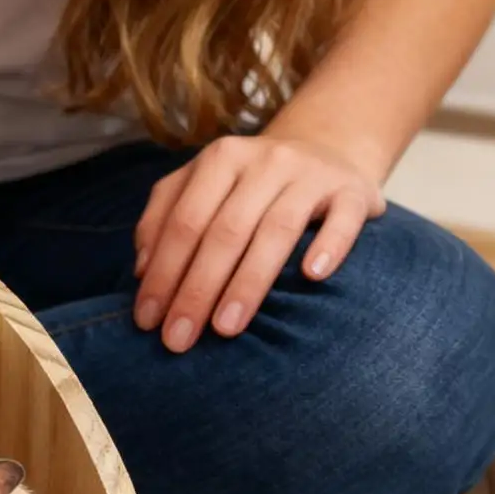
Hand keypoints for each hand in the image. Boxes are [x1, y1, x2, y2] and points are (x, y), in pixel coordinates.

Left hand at [132, 134, 385, 351]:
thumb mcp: (201, 189)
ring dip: (248, 282)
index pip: (184, 222)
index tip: (147, 323)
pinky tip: (312, 277)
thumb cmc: (250, 189)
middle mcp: (265, 161)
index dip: (163, 273)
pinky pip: (343, 218)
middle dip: (196, 290)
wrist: (327, 153)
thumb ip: (163, 219)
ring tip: (225, 330)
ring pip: (277, 229)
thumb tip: (141, 270)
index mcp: (220, 160)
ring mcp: (311, 174)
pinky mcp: (353, 191)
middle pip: (224, 230)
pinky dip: (329, 245)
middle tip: (178, 340)